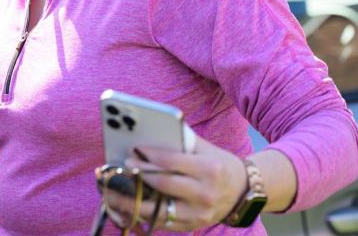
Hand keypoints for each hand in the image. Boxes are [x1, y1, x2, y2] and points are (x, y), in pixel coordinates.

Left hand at [106, 136, 247, 231]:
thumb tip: (149, 132)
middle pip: (162, 185)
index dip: (149, 156)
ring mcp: (199, 214)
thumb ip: (180, 142)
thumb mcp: (205, 149)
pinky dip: (142, 215)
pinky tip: (126, 207)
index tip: (133, 150)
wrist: (243, 191)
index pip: (171, 162)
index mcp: (209, 169)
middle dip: (139, 175)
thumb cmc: (219, 164)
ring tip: (114, 192)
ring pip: (158, 209)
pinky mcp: (192, 226)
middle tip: (122, 166)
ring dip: (132, 202)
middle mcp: (204, 194)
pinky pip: (162, 222)